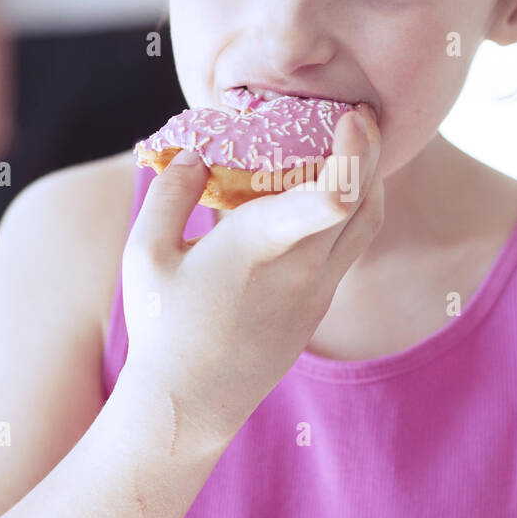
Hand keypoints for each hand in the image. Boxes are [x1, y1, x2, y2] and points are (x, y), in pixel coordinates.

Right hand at [119, 106, 383, 449]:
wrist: (190, 405)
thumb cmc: (162, 327)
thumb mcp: (145, 254)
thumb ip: (171, 192)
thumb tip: (197, 150)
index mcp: (257, 250)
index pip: (327, 204)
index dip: (352, 158)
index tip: (352, 117)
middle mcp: (300, 269)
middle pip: (361, 201)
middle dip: (369, 149)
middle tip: (359, 111)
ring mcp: (317, 290)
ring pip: (367, 223)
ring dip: (371, 176)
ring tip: (356, 141)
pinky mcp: (319, 304)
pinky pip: (354, 245)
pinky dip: (356, 206)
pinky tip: (335, 185)